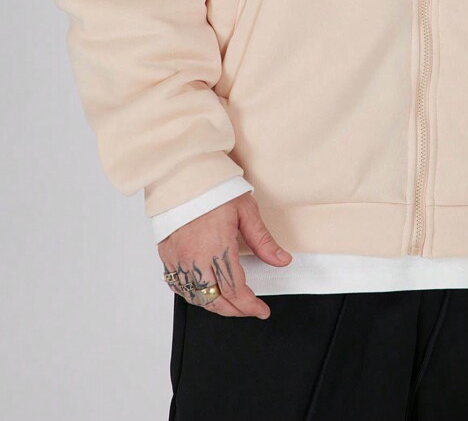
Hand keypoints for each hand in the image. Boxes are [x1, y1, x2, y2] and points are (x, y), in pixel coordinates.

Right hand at [158, 191, 291, 318]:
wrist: (184, 175)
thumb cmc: (214, 188)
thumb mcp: (246, 211)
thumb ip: (263, 241)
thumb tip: (281, 260)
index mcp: (218, 247)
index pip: (236, 290)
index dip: (250, 306)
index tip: (260, 310)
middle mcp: (195, 258)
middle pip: (215, 301)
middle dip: (234, 310)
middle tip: (248, 310)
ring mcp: (178, 259)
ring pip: (196, 298)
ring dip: (214, 305)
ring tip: (230, 302)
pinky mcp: (167, 256)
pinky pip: (178, 286)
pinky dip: (193, 294)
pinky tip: (205, 291)